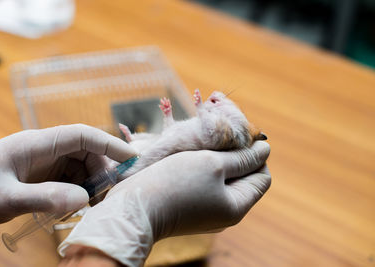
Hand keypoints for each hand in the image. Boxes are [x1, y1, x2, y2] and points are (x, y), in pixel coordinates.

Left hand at [0, 124, 135, 224]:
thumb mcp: (6, 198)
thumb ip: (44, 197)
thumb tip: (83, 198)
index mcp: (38, 144)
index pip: (82, 135)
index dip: (109, 143)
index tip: (131, 158)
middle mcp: (46, 148)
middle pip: (86, 151)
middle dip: (100, 171)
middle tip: (103, 198)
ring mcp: (45, 160)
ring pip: (81, 165)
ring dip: (90, 183)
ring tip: (88, 205)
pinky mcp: (44, 173)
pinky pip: (71, 177)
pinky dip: (79, 189)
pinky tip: (75, 205)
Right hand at [59, 141, 270, 266]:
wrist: (134, 207)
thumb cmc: (174, 183)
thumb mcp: (213, 164)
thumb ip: (242, 158)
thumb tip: (265, 150)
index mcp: (236, 206)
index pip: (262, 177)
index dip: (256, 154)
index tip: (240, 135)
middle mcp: (224, 211)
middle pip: (242, 176)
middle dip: (235, 152)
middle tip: (221, 130)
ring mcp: (206, 209)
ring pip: (221, 177)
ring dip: (216, 155)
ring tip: (204, 137)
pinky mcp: (190, 204)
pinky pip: (204, 182)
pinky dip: (202, 165)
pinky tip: (191, 151)